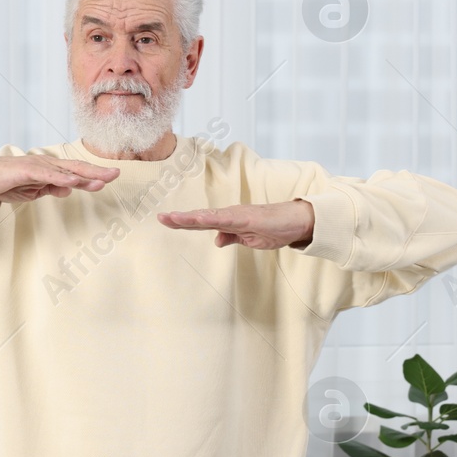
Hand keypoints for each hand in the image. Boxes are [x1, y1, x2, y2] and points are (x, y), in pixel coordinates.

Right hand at [0, 151, 119, 204]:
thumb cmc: (8, 182)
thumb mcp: (34, 190)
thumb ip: (52, 188)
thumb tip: (70, 190)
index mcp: (51, 170)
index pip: (77, 172)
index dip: (95, 174)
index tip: (112, 177)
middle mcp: (47, 164)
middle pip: (77, 168)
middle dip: (97, 172)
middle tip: (116, 174)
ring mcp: (37, 165)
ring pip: (65, 170)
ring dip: (84, 175)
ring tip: (102, 179)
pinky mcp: (26, 170)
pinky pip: (46, 174)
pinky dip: (60, 178)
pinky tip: (72, 182)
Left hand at [157, 199, 315, 249]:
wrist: (297, 222)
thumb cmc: (275, 228)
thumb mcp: (250, 239)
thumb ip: (232, 238)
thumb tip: (216, 241)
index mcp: (229, 222)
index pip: (202, 223)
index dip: (183, 222)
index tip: (165, 220)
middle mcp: (230, 215)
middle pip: (200, 218)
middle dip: (180, 219)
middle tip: (160, 217)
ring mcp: (238, 215)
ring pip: (209, 216)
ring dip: (190, 218)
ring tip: (172, 218)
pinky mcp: (248, 218)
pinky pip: (227, 219)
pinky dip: (212, 219)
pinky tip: (199, 220)